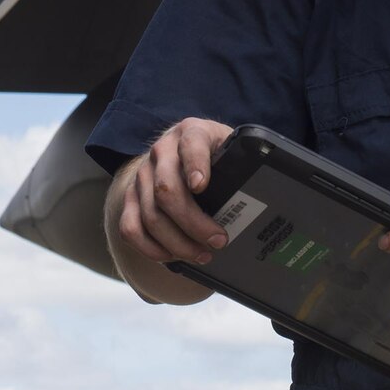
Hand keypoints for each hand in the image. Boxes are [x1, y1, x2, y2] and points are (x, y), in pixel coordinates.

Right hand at [110, 117, 234, 266]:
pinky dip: (152, 248)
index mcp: (191, 132)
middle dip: (193, 222)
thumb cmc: (215, 157)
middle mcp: (162, 150)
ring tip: (203, 254)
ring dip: (177, 243)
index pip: (191, 144)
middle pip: (167, 190)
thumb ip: (238, 165)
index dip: (194, 165)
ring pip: (150, 215)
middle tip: (219, 240)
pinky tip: (174, 256)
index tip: (201, 186)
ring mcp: (142, 174)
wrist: (182, 152)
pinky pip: (130, 228)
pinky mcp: (130, 197)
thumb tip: (260, 197)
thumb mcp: (230, 150)